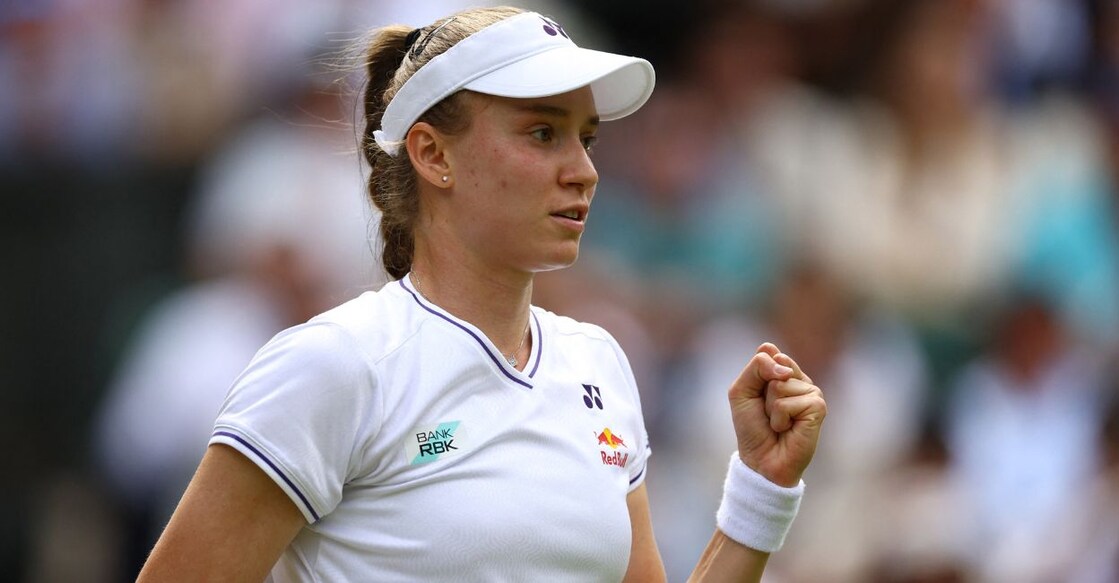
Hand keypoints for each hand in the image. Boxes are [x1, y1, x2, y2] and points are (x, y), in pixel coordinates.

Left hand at [728, 343, 825, 486]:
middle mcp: (799, 379)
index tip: (756, 396)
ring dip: (771, 408)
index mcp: (783, 371)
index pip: (768, 352)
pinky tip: (787, 429)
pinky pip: (788, 403)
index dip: (755, 375)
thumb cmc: (752, 427)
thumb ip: (757, 367)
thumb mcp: (741, 391)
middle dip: (762, 393)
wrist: (761, 460)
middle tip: (767, 413)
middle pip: (774, 367)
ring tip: (778, 422)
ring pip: (781, 384)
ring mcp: (811, 392)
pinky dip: (780, 418)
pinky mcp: (818, 408)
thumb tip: (785, 370)